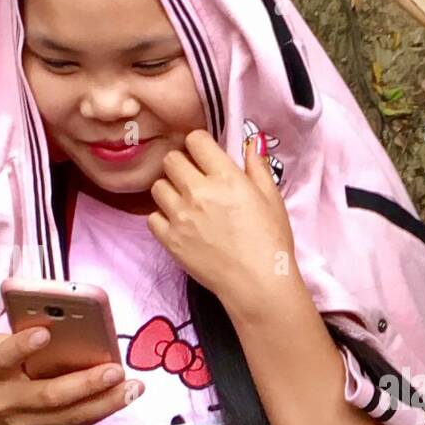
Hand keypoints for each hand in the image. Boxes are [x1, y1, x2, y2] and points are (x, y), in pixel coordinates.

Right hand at [0, 326, 142, 424]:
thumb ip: (21, 341)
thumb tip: (64, 327)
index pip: (3, 359)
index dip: (22, 347)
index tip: (45, 333)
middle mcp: (7, 402)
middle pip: (49, 395)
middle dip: (86, 383)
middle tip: (116, 369)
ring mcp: (27, 424)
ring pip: (71, 416)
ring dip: (107, 402)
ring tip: (134, 387)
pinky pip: (78, 424)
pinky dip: (103, 410)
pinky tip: (125, 397)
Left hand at [148, 129, 297, 318]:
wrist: (259, 284)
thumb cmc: (271, 242)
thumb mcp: (272, 199)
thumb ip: (257, 168)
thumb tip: (249, 144)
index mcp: (226, 177)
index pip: (195, 140)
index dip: (199, 145)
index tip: (205, 157)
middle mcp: (198, 192)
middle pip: (171, 160)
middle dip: (182, 165)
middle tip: (194, 180)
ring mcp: (181, 216)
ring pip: (158, 186)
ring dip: (170, 190)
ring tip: (185, 204)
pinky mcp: (170, 240)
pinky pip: (152, 217)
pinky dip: (163, 218)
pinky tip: (179, 225)